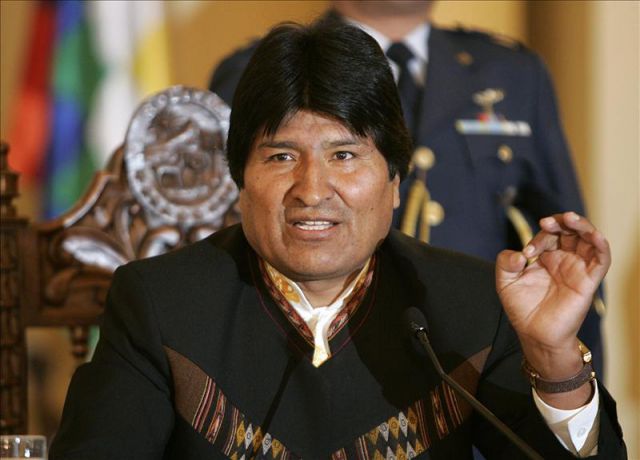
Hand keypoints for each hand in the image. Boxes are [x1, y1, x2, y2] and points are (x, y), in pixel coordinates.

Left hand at [495, 212, 609, 380]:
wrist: (534, 334)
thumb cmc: (522, 308)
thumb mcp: (505, 281)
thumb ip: (505, 263)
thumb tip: (519, 254)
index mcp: (546, 256)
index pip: (548, 235)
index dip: (539, 237)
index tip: (527, 254)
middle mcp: (564, 259)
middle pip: (570, 231)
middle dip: (560, 222)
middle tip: (547, 222)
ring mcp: (577, 268)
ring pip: (588, 239)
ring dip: (582, 226)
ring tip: (570, 218)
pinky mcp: (588, 281)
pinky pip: (601, 260)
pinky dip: (600, 245)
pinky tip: (593, 235)